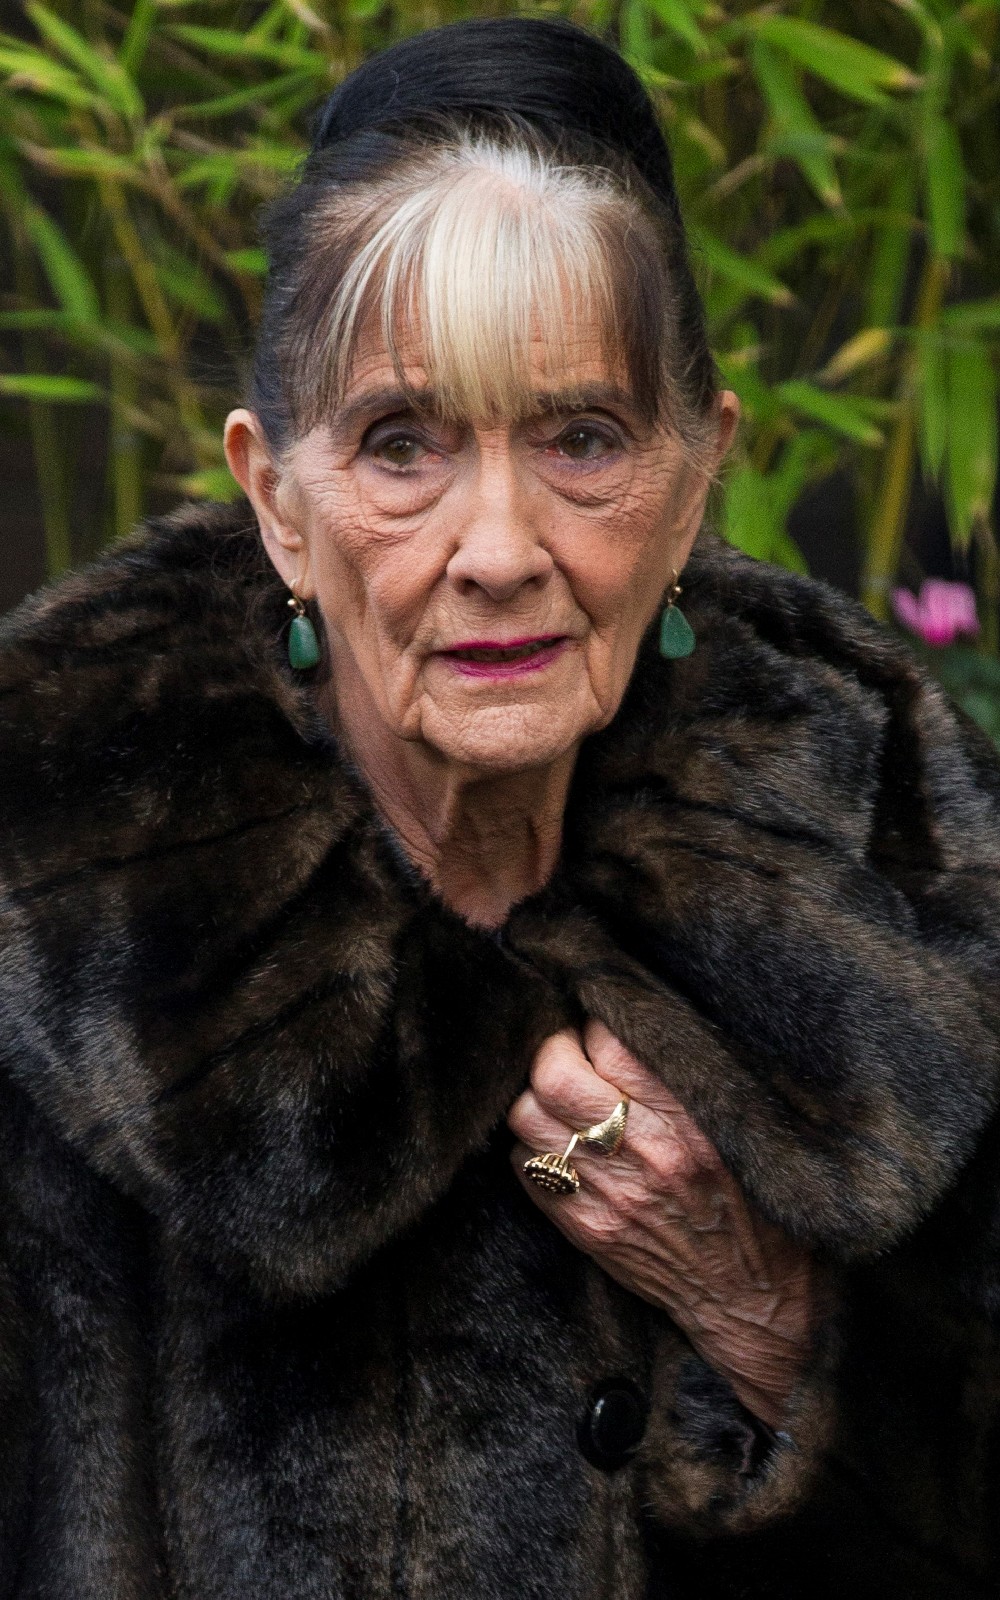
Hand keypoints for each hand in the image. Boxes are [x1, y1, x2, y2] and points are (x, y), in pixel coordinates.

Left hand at [508, 1020, 814, 1429]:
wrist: (754, 1299)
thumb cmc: (758, 1202)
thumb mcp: (747, 1126)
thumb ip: (695, 1074)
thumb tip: (640, 1020)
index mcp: (690, 1119)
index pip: (610, 1042)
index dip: (599, 1025)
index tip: (604, 1030)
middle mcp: (645, 1152)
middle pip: (553, 1073)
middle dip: (555, 1051)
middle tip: (573, 1055)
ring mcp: (607, 1193)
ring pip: (526, 1115)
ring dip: (540, 1100)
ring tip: (565, 1102)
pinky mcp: (584, 1226)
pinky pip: (523, 1165)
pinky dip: (534, 1147)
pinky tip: (564, 1148)